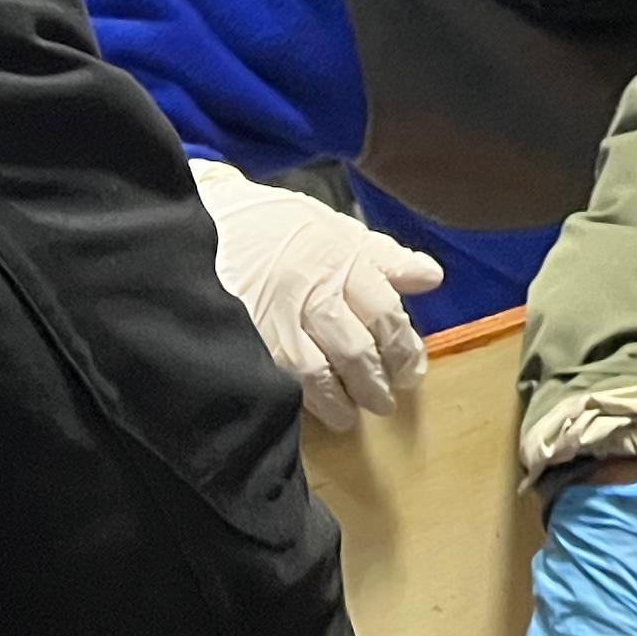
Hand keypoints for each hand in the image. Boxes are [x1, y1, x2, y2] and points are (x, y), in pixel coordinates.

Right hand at [193, 158, 440, 431]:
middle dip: (376, 382)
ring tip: (350, 415)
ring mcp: (274, 320)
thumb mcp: (335, 226)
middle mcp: (310, 293)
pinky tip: (308, 408)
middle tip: (386, 401)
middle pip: (356, 350)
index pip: (385, 315)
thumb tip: (431, 278)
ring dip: (339, 401)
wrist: (205, 221)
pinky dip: (297, 400)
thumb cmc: (274, 224)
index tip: (413, 370)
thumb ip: (385, 257)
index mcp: (339, 261)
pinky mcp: (244, 340)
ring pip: (318, 373)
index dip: (404, 349)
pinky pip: (277, 380)